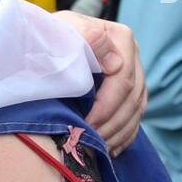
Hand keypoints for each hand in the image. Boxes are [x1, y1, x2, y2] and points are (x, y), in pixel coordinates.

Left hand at [53, 10, 145, 155]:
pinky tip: (110, 150)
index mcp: (119, 37)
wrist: (45, 37)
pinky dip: (124, 135)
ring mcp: (134, 71)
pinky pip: (136, 116)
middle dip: (111, 124)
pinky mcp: (131, 88)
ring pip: (137, 109)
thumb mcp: (60, 31)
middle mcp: (132, 53)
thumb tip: (113, 63)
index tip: (86, 124)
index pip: (122, 79)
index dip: (106, 106)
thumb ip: (84, 39)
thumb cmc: (48, 35)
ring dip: (118, 133)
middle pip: (132, 97)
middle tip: (90, 142)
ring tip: (98, 150)